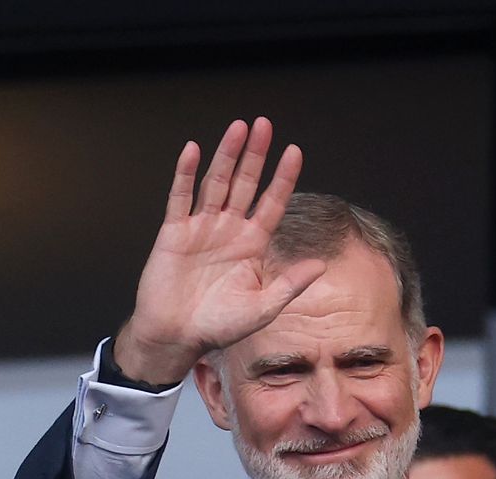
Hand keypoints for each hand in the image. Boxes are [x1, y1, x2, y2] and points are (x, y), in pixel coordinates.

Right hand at [113, 117, 326, 385]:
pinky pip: (181, 196)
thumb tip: (320, 265)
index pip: (271, 204)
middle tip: (265, 125)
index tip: (295, 152)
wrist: (178, 336)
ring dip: (226, 155)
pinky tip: (194, 150)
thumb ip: (290, 285)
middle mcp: (229, 230)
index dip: (283, 178)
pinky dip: (187, 174)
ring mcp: (202, 227)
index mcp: (251, 246)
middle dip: (255, 155)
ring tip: (238, 128)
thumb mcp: (263, 308)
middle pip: (245, 184)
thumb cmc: (219, 326)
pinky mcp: (175, 231)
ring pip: (216, 183)